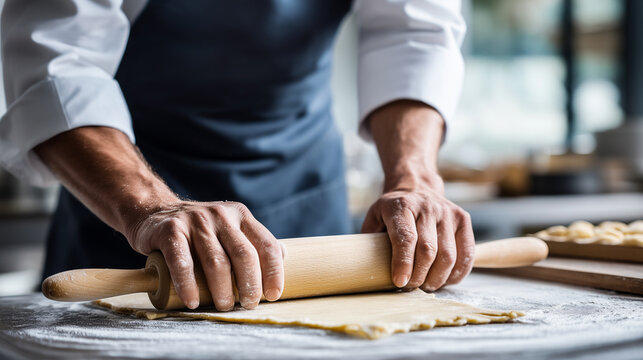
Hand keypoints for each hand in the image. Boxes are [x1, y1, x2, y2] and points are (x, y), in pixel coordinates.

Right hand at [126, 200, 284, 310]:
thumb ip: (253, 241)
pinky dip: (188, 284)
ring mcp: (195, 221)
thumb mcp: (229, 229)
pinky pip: (182, 261)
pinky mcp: (170, 230)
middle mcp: (220, 215)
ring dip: (222, 289)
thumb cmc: (199, 231)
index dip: (274, 272)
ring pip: (216, 261)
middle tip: (248, 305)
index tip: (273, 295)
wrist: (153, 211)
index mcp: (241, 215)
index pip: (266, 244)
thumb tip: (285, 257)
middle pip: (244, 254)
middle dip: (249, 284)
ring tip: (224, 306)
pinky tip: (193, 300)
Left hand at [361, 181, 474, 290]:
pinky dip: (457, 273)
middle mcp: (427, 207)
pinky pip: (466, 253)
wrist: (416, 187)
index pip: (406, 238)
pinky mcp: (463, 219)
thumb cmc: (393, 211)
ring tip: (426, 285)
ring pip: (448, 255)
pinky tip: (445, 279)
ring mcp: (448, 212)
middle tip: (411, 287)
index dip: (403, 264)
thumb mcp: (375, 219)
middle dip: (419, 276)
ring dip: (437, 278)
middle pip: (428, 250)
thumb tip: (369, 272)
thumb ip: (370, 242)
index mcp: (401, 206)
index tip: (400, 282)